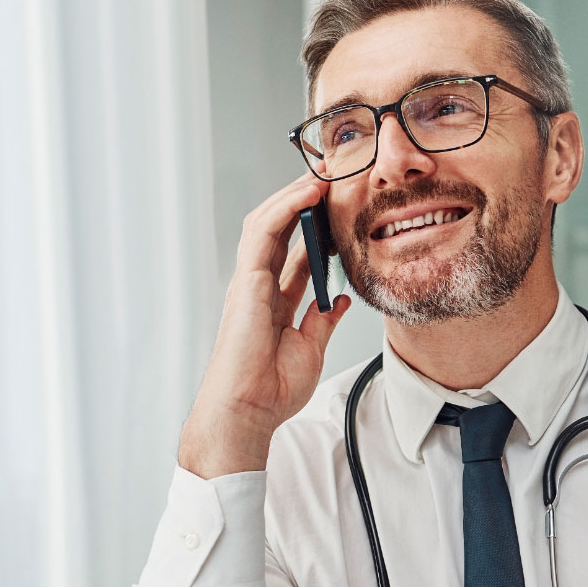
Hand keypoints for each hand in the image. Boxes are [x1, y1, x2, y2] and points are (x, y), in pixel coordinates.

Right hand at [179, 173, 350, 477]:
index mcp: (273, 302)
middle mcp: (259, 287)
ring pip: (268, 223)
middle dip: (303, 199)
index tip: (339, 205)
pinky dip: (285, 208)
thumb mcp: (310, 349)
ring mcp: (250, 283)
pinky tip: (307, 192)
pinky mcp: (246, 283)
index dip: (315, 226)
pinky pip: (263, 235)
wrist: (246, 413)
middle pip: (280, 229)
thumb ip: (322, 319)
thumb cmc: (268, 391)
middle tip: (332, 174)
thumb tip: (341, 298)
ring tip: (322, 173)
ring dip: (294, 195)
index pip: (295, 251)